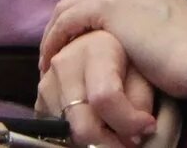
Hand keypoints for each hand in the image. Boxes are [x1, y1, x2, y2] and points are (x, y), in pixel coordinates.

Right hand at [37, 29, 158, 147]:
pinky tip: (95, 124)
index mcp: (94, 48)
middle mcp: (63, 63)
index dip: (128, 121)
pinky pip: (57, 131)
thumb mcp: (143, 72)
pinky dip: (77, 135)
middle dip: (107, 142)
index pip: (105, 97)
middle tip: (127, 142)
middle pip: (82, 124)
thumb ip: (140, 102)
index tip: (147, 127)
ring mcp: (46, 83)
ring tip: (112, 130)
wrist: (101, 52)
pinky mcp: (40, 100)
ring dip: (93, 139)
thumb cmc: (127, 61)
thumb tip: (132, 138)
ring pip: (69, 132)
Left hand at [41, 0, 186, 103]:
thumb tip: (134, 45)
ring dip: (57, 31)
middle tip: (62, 47)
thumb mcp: (170, 32)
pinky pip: (67, 20)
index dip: (94, 1)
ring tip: (51, 57)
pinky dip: (55, 39)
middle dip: (71, 18)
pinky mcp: (108, 5)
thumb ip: (150, 26)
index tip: (87, 32)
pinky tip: (53, 60)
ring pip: (72, 4)